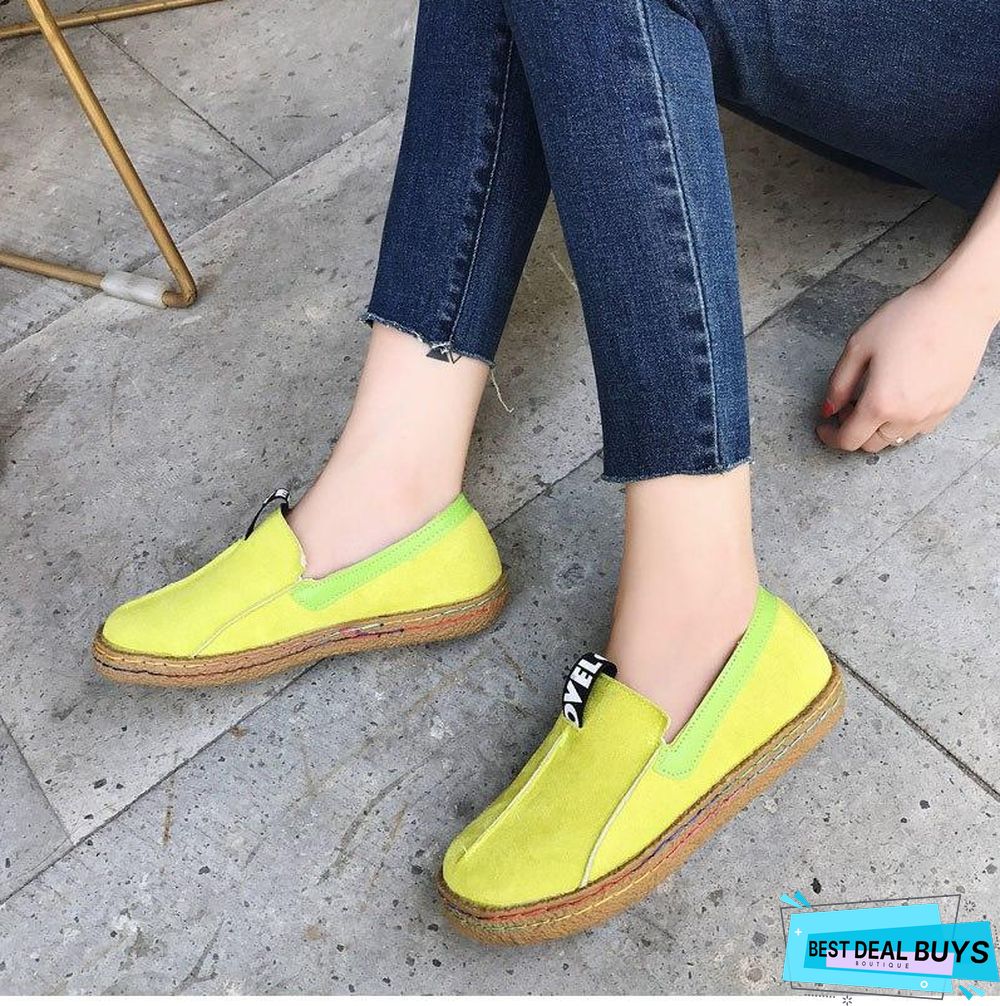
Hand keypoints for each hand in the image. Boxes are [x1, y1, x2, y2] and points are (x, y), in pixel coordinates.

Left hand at [816, 276, 995, 452]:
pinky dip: (901, 422)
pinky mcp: (949, 405)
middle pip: (871, 444)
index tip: (824, 427)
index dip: (831, 436)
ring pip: (895, 439)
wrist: (958, 305)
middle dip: (853, 431)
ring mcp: (932, 413)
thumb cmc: (909, 319)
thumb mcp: (858, 347)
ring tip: (874, 398)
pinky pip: (919, 428)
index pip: (849, 440)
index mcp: (881, 403)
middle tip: (848, 406)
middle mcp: (908, 416)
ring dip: (878, 428)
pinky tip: (898, 398)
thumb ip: (839, 384)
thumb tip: (829, 409)